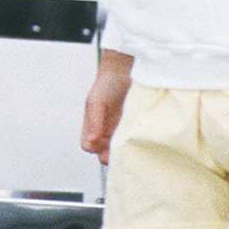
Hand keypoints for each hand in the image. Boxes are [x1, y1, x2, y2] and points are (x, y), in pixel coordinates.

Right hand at [81, 50, 132, 164]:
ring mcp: (119, 130)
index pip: (88, 146)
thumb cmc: (107, 85)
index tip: (106, 146)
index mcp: (91, 126)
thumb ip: (93, 122)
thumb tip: (91, 143)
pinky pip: (132, 141)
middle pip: (104, 153)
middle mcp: (104, 131)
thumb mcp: (96, 101)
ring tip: (132, 146)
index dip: (95, 149)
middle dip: (111, 156)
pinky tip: (140, 139)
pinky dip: (135, 143)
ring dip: (124, 151)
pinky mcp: (132, 128)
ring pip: (119, 150)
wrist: (124, 72)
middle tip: (122, 152)